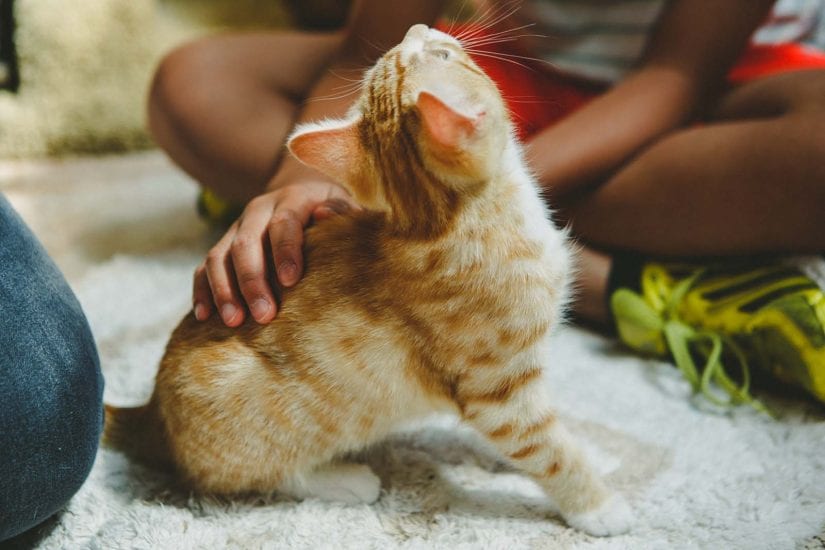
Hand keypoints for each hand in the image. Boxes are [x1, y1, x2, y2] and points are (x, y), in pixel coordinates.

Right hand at [193, 180, 357, 325]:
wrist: (299, 187)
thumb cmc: (329, 207)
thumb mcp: (342, 200)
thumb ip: (342, 209)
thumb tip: (326, 214)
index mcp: (291, 199)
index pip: (284, 222)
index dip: (285, 250)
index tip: (290, 281)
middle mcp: (259, 210)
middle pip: (246, 242)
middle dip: (252, 280)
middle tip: (264, 315)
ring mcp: (237, 227)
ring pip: (219, 255)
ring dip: (224, 290)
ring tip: (233, 321)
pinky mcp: (224, 244)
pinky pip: (205, 266)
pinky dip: (202, 290)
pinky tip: (204, 316)